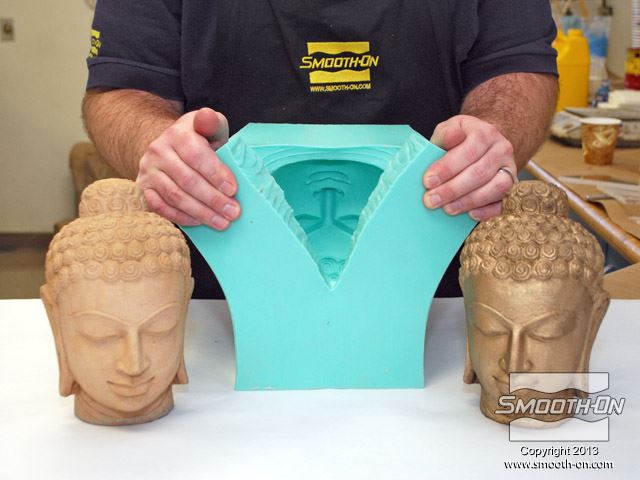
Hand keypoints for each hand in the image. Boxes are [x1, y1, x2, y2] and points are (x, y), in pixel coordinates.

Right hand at [137, 108, 239, 229]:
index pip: (196, 155)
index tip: (233, 189)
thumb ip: (212, 122)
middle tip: (233, 212)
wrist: (171, 147)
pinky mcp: (144, 188)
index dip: (215, 173)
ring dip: (201, 212)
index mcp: (177, 134)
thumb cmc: (199, 139)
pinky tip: (200, 222)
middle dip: (213, 199)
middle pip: (187, 180)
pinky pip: (161, 208)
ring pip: (175, 196)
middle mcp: (158, 151)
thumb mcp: (210, 126)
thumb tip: (207, 117)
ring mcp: (149, 171)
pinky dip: (182, 217)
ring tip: (222, 222)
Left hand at [422, 115, 516, 220]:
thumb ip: (445, 135)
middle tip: (431, 200)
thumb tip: (445, 142)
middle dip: (452, 189)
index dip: (447, 168)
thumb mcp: (450, 129)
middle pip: (480, 172)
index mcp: (485, 133)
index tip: (428, 181)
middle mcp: (502, 150)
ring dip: (469, 201)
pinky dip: (487, 211)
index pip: (468, 151)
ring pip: (495, 188)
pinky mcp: (511, 187)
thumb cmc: (461, 139)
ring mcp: (510, 169)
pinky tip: (470, 215)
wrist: (484, 144)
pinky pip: (503, 202)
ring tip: (447, 209)